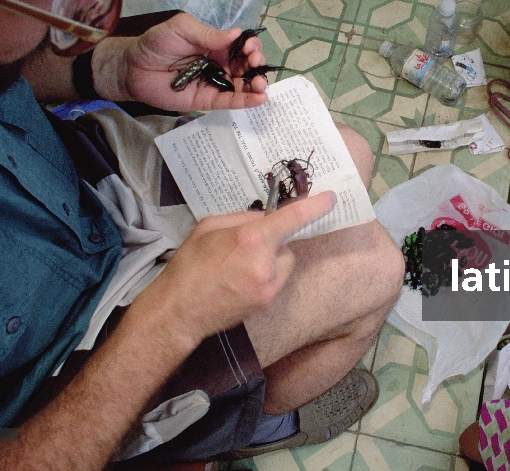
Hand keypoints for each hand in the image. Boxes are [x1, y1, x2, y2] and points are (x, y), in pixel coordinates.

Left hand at [93, 13, 269, 110]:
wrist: (133, 68)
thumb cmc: (155, 44)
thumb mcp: (181, 29)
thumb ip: (208, 34)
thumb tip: (237, 33)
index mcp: (216, 45)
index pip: (242, 46)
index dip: (251, 47)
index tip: (250, 49)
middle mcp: (220, 63)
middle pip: (247, 66)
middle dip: (257, 65)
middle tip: (255, 65)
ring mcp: (215, 83)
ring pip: (243, 85)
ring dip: (257, 85)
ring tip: (261, 85)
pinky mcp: (208, 100)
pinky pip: (230, 101)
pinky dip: (246, 101)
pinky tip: (259, 98)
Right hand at [142, 191, 337, 343]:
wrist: (178, 311)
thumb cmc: (189, 265)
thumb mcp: (209, 226)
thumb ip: (242, 219)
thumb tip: (265, 218)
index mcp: (250, 239)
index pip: (293, 218)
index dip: (315, 206)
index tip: (330, 198)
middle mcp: (266, 263)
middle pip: (288, 243)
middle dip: (274, 240)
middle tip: (246, 245)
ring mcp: (269, 286)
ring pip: (285, 263)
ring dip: (272, 259)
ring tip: (240, 267)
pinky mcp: (267, 302)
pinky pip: (277, 280)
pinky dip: (266, 276)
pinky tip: (240, 281)